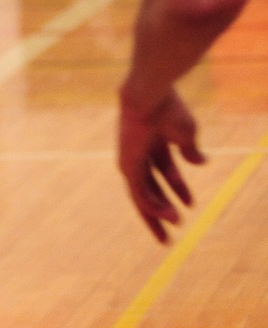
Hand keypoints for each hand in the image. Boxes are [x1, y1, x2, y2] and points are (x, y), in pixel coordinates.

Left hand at [118, 87, 205, 242]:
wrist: (150, 98)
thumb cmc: (168, 109)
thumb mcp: (185, 133)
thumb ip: (190, 150)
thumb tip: (201, 163)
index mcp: (153, 144)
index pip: (166, 173)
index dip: (179, 189)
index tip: (192, 204)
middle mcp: (139, 156)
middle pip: (150, 189)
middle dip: (161, 209)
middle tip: (172, 229)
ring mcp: (131, 163)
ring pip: (143, 196)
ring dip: (159, 212)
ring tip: (175, 227)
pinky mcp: (127, 167)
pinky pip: (139, 193)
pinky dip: (152, 205)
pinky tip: (166, 216)